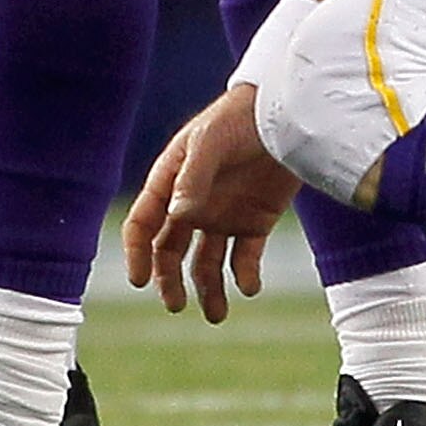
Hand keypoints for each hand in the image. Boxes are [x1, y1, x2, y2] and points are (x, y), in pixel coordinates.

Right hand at [124, 90, 299, 321]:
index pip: (143, 224)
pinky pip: (244, 259)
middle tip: (175, 305)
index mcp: (172, 183)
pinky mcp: (255, 221)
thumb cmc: (241, 117)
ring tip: (217, 314)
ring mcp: (223, 215)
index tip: (139, 280)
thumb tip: (177, 216)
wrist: (289, 111)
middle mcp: (193, 205)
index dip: (137, 252)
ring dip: (208, 290)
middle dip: (169, 281)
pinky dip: (245, 277)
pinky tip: (249, 287)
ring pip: (205, 264)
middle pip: (170, 252)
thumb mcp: (212, 140)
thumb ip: (192, 177)